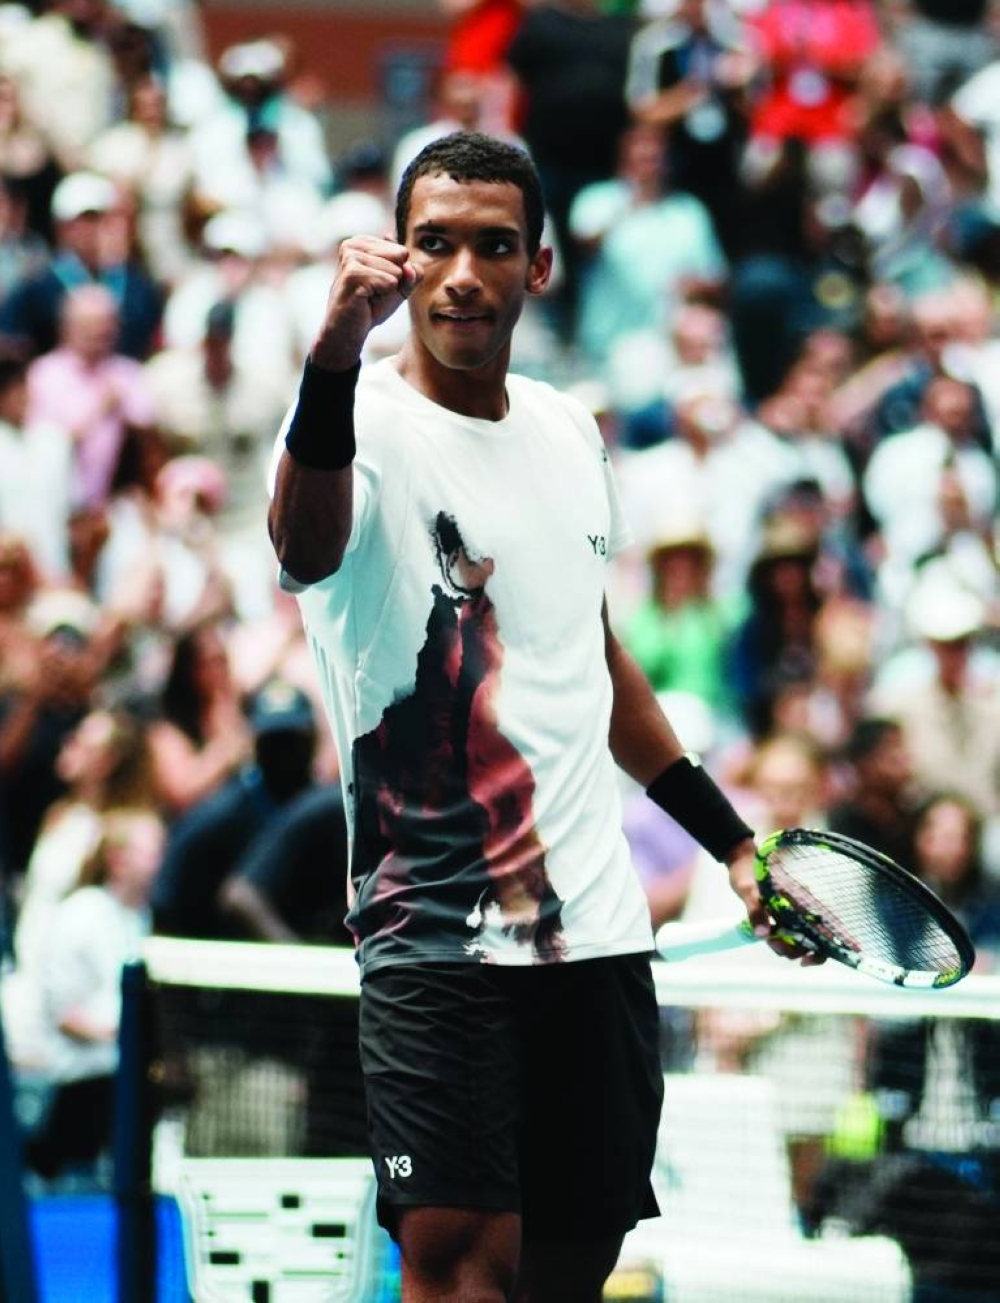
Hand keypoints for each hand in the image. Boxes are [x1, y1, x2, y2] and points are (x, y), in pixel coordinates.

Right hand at [311, 234, 420, 370]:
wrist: (347, 331)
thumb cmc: (370, 307)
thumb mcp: (398, 287)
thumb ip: (412, 274)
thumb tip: (410, 267)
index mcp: (362, 242)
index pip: (402, 251)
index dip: (397, 274)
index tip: (378, 285)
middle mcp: (353, 245)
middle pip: (401, 256)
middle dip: (394, 280)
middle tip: (373, 293)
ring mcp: (350, 258)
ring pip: (397, 270)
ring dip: (387, 290)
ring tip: (368, 296)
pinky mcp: (352, 274)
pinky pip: (390, 282)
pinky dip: (383, 296)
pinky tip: (365, 300)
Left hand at [725, 838, 824, 966]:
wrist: (741, 859)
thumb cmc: (747, 871)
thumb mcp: (749, 890)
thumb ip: (756, 911)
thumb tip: (763, 935)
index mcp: (803, 899)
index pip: (826, 928)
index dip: (823, 948)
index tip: (806, 960)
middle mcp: (804, 907)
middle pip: (813, 940)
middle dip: (797, 950)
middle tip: (774, 944)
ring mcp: (794, 912)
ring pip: (801, 939)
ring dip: (788, 947)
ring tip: (770, 940)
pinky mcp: (783, 914)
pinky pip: (790, 934)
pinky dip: (784, 942)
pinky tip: (772, 940)